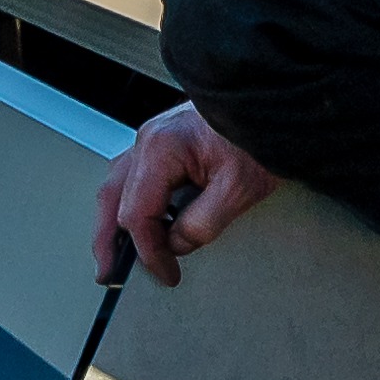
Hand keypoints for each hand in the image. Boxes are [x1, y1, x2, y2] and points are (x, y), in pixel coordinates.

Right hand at [91, 104, 274, 286]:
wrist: (270, 105)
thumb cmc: (258, 135)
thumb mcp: (238, 188)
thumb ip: (202, 224)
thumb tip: (177, 244)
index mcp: (161, 149)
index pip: (137, 214)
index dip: (149, 251)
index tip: (165, 272)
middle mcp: (148, 140)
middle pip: (113, 199)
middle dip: (108, 241)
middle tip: (109, 273)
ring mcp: (152, 138)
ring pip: (117, 187)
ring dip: (113, 222)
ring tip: (117, 253)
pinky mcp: (162, 141)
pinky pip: (134, 177)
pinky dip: (130, 203)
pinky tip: (140, 222)